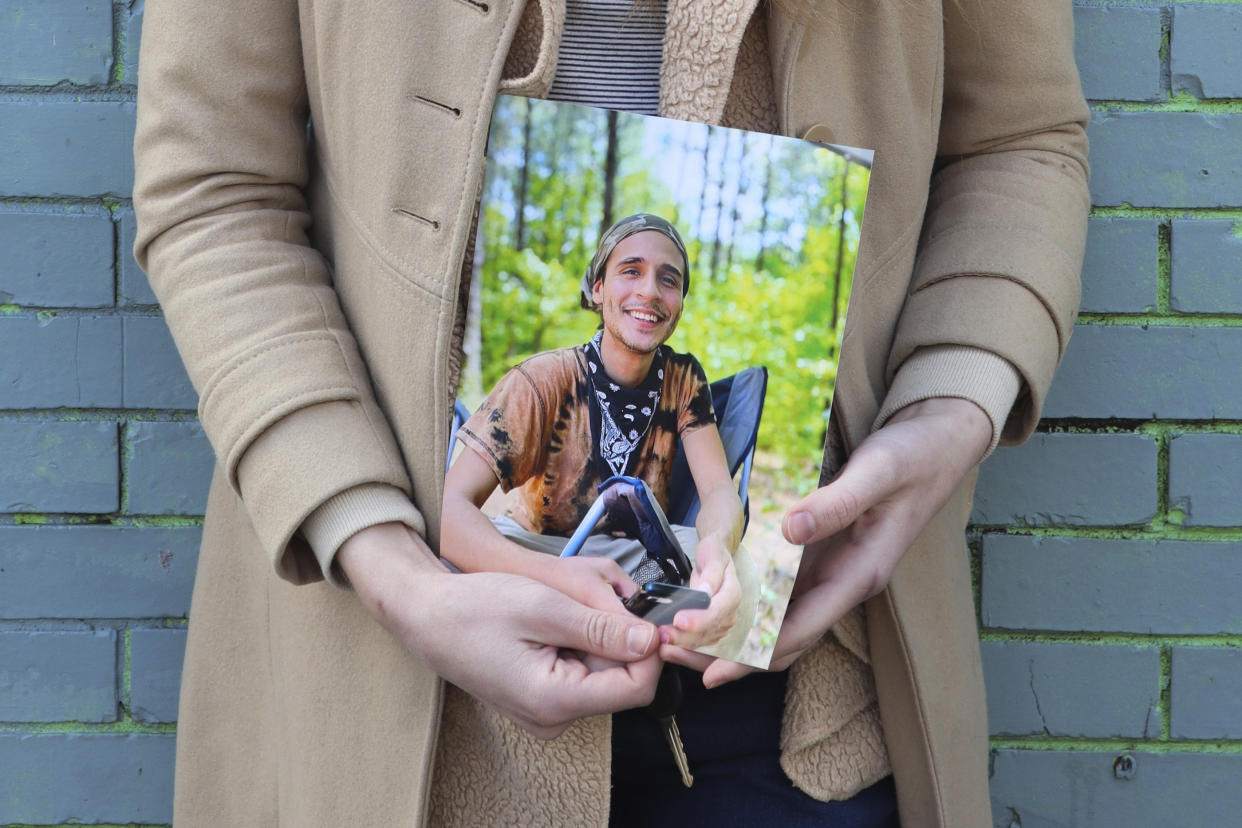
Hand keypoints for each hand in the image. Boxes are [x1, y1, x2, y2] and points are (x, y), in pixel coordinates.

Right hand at [339, 523, 661, 738]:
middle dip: (621, 640)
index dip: (652, 651)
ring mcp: (546, 713)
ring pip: (601, 676)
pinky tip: (555, 624)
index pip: (636, 688)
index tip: (651, 614)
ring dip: (598, 641)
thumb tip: (651, 641)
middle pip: (620, 683)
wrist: (427, 617)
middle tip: (596, 601)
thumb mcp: (545, 607)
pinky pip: (580, 676)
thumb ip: (602, 628)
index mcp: (555, 701)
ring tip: (566, 610)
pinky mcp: (540, 701)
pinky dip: (580, 647)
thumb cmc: (476, 608)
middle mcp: (553, 718)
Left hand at [660, 532, 740, 652]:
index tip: (679, 621)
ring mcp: (722, 625)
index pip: (717, 611)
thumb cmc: (714, 556)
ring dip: (681, 645)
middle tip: (662, 635)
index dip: (699, 619)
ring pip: (701, 641)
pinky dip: (682, 647)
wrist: (716, 560)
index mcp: (732, 595)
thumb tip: (706, 592)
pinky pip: (698, 643)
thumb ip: (711, 574)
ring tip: (660, 642)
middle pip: (707, 631)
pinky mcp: (712, 632)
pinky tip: (666, 646)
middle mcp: (730, 614)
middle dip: (684, 637)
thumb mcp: (713, 556)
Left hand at [700, 397, 991, 687]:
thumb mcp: (878, 474)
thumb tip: (788, 530)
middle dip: (729, 651)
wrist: (939, 443)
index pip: (798, 630)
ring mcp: (831, 570)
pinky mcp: (821, 554)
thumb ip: (836, 504)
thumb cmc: (914, 458)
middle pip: (780, 636)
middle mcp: (842, 582)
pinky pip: (777, 588)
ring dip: (730, 629)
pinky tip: (710, 595)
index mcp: (858, 574)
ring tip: (680, 635)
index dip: (752, 653)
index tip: (711, 667)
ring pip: (775, 617)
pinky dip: (744, 598)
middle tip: (674, 653)